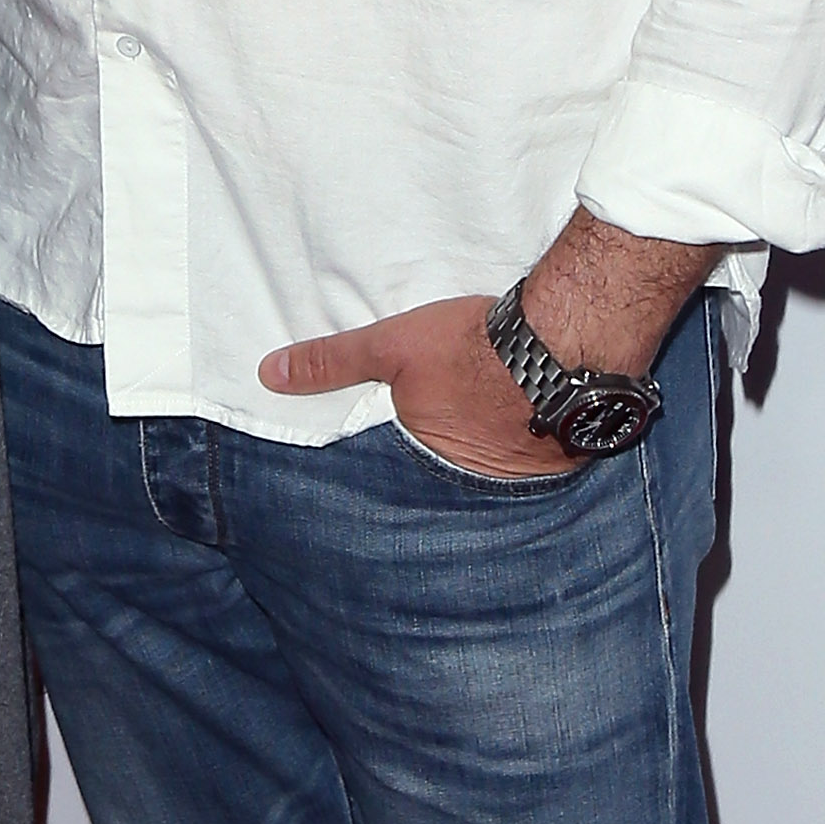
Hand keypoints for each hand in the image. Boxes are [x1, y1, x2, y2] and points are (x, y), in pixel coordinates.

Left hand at [260, 293, 559, 477]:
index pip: (398, 466)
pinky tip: (526, 421)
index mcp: (423, 454)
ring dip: (486, 451)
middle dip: (443, 454)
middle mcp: (467, 478)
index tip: (390, 452)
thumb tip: (269, 375)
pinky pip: (529, 460)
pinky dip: (524, 443)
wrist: (555, 347)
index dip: (396, 451)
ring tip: (485, 427)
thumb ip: (330, 362)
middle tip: (446, 432)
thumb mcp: (388, 346)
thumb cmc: (469, 347)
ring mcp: (513, 475)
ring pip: (488, 466)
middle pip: (446, 467)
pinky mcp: (552, 463)